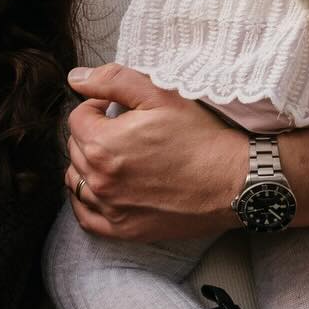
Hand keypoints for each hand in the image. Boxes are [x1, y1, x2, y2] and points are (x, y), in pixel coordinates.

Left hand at [63, 64, 247, 241]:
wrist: (233, 182)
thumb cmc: (200, 137)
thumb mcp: (160, 95)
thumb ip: (113, 81)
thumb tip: (76, 78)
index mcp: (103, 144)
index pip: (78, 118)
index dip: (96, 107)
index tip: (116, 109)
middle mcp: (100, 180)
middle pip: (75, 149)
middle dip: (93, 134)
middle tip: (122, 131)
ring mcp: (110, 208)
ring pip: (76, 180)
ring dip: (87, 165)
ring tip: (115, 156)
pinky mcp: (124, 229)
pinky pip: (86, 216)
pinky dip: (86, 201)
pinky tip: (101, 189)